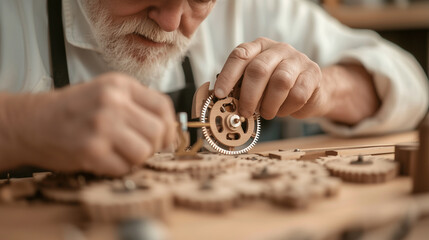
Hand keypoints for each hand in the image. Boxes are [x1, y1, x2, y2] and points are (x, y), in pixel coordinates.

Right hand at [0, 73, 175, 175]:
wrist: (33, 122)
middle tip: (140, 148)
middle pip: (158, 131)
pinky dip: (117, 168)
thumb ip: (137, 105)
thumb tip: (167, 129)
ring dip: (135, 159)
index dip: (169, 127)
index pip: (163, 107)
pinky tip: (104, 159)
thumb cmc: (72, 110)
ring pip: (144, 152)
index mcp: (120, 85)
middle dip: (153, 146)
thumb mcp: (107, 93)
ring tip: (119, 152)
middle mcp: (113, 102)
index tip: (165, 139)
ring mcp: (102, 126)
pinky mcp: (91, 150)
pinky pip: (124, 167)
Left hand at [215, 37, 331, 119]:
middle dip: (248, 95)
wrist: (310, 91)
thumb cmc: (274, 88)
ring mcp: (297, 59)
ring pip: (280, 81)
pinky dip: (287, 108)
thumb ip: (240, 87)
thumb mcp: (255, 83)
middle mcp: (278, 49)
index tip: (220, 95)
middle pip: (259, 69)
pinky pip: (298, 94)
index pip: (239, 55)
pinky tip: (283, 110)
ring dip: (269, 104)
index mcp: (258, 47)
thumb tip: (222, 102)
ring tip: (266, 113)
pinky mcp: (313, 73)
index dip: (228, 76)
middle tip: (245, 112)